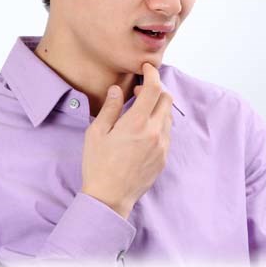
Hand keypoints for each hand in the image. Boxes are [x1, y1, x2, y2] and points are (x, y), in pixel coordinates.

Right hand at [80, 62, 172, 218]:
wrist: (110, 198)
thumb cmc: (98, 164)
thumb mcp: (97, 132)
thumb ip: (110, 107)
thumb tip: (118, 89)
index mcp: (137, 123)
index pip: (154, 89)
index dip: (152, 74)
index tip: (146, 68)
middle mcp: (155, 132)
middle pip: (166, 99)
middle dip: (155, 90)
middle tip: (138, 92)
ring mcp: (162, 146)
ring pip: (168, 116)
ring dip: (157, 107)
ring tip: (139, 112)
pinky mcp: (164, 158)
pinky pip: (166, 133)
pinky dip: (158, 123)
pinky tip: (143, 130)